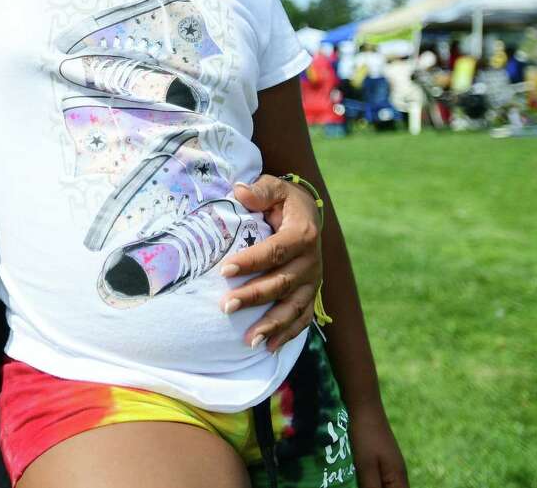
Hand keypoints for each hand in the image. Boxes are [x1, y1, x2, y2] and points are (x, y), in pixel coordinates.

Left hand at [219, 174, 321, 349]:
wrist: (309, 214)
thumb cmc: (284, 200)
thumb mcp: (275, 188)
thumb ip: (260, 190)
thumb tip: (239, 191)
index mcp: (302, 234)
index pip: (274, 251)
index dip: (250, 261)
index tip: (224, 270)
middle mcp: (311, 261)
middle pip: (281, 283)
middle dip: (253, 296)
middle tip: (225, 306)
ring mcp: (312, 281)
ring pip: (293, 307)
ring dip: (271, 324)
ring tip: (248, 340)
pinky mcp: (311, 294)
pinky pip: (302, 318)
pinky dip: (287, 334)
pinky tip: (268, 347)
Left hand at [349, 401, 408, 487]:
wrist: (363, 405)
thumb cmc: (365, 436)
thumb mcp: (366, 467)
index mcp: (399, 480)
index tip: (368, 487)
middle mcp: (399, 476)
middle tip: (361, 484)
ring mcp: (392, 468)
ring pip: (387, 487)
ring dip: (373, 487)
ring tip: (359, 482)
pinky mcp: (382, 461)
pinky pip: (381, 481)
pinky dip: (373, 484)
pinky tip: (360, 482)